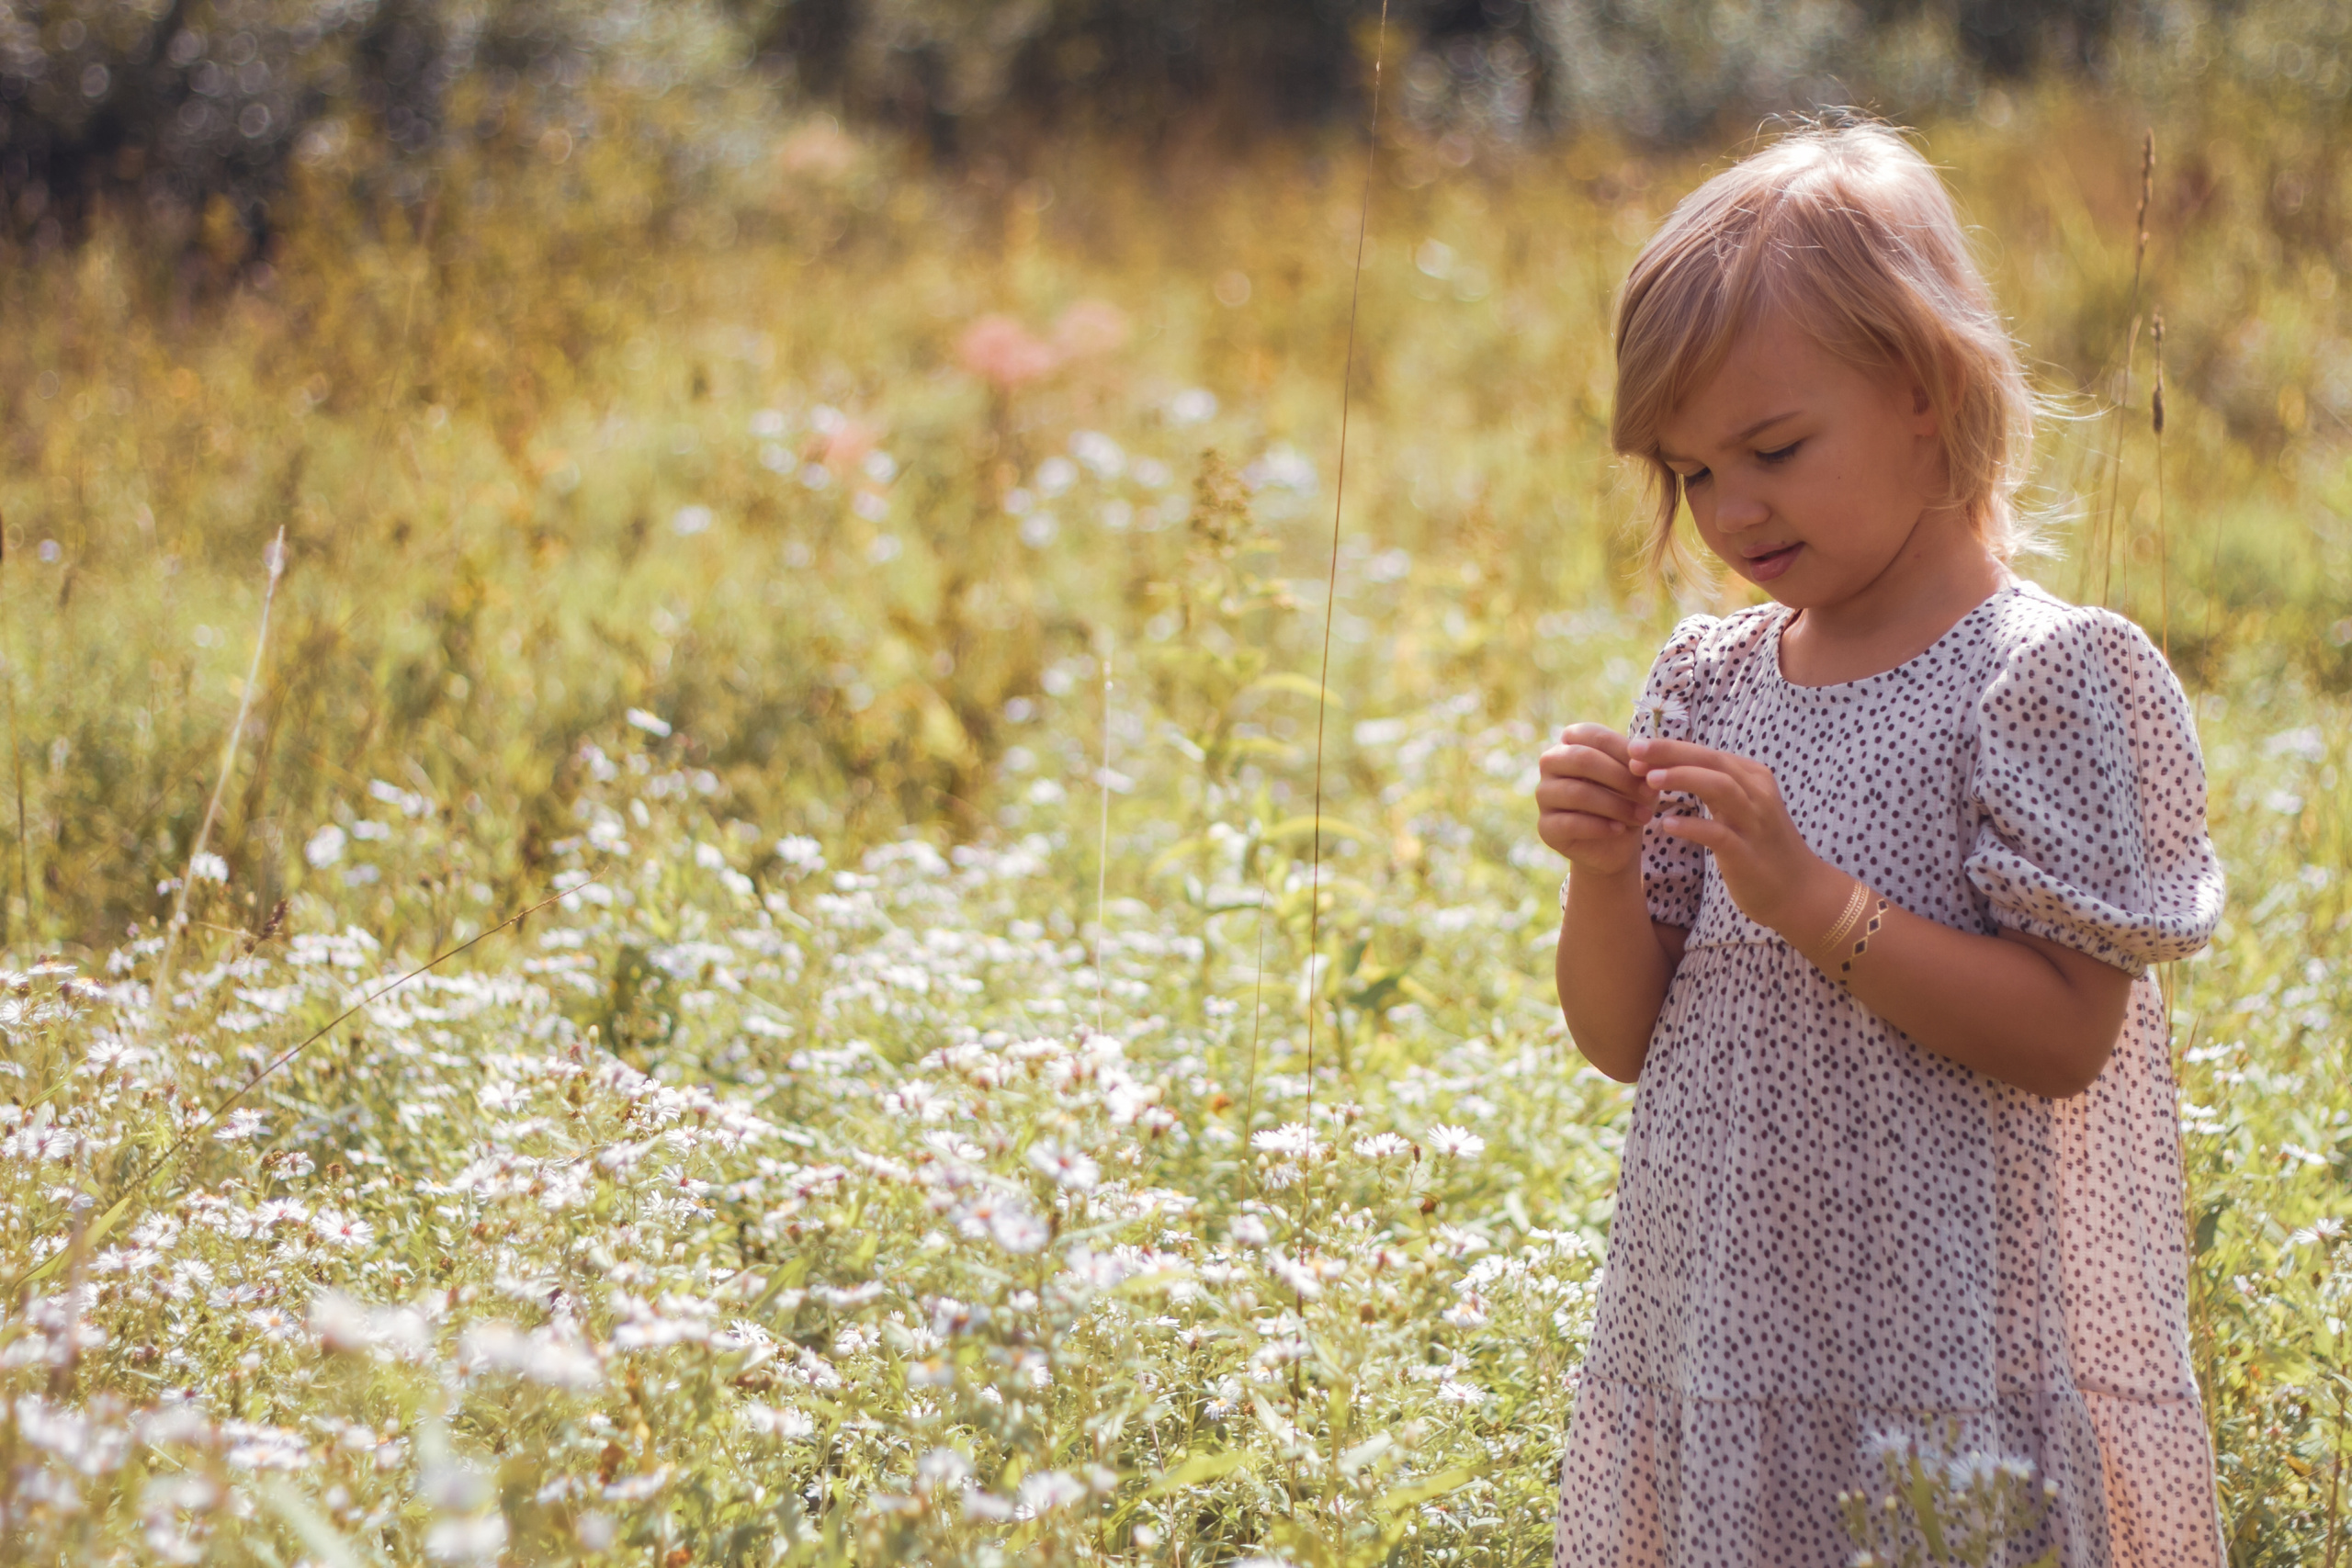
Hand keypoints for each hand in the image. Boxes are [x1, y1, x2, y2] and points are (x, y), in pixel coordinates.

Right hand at [1536, 724, 1660, 878]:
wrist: (1617, 842)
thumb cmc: (1628, 798)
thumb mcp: (1641, 779)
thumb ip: (1642, 766)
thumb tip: (1641, 764)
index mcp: (1571, 742)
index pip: (1593, 735)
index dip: (1623, 750)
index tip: (1649, 768)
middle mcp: (1551, 763)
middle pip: (1581, 759)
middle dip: (1620, 777)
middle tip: (1649, 794)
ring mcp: (1544, 794)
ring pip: (1576, 793)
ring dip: (1616, 805)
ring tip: (1642, 816)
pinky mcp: (1545, 826)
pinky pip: (1570, 823)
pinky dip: (1600, 826)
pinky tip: (1620, 829)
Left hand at [1626, 736, 1846, 944]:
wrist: (1799, 891)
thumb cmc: (1760, 846)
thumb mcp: (1739, 808)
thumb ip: (1712, 786)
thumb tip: (1669, 766)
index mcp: (1753, 778)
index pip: (1708, 754)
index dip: (1671, 748)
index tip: (1636, 748)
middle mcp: (1757, 794)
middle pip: (1712, 762)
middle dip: (1671, 752)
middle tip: (1635, 751)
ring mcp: (1754, 823)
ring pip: (1720, 787)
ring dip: (1683, 778)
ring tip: (1649, 780)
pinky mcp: (1748, 854)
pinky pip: (1720, 834)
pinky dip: (1693, 827)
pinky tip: (1667, 825)